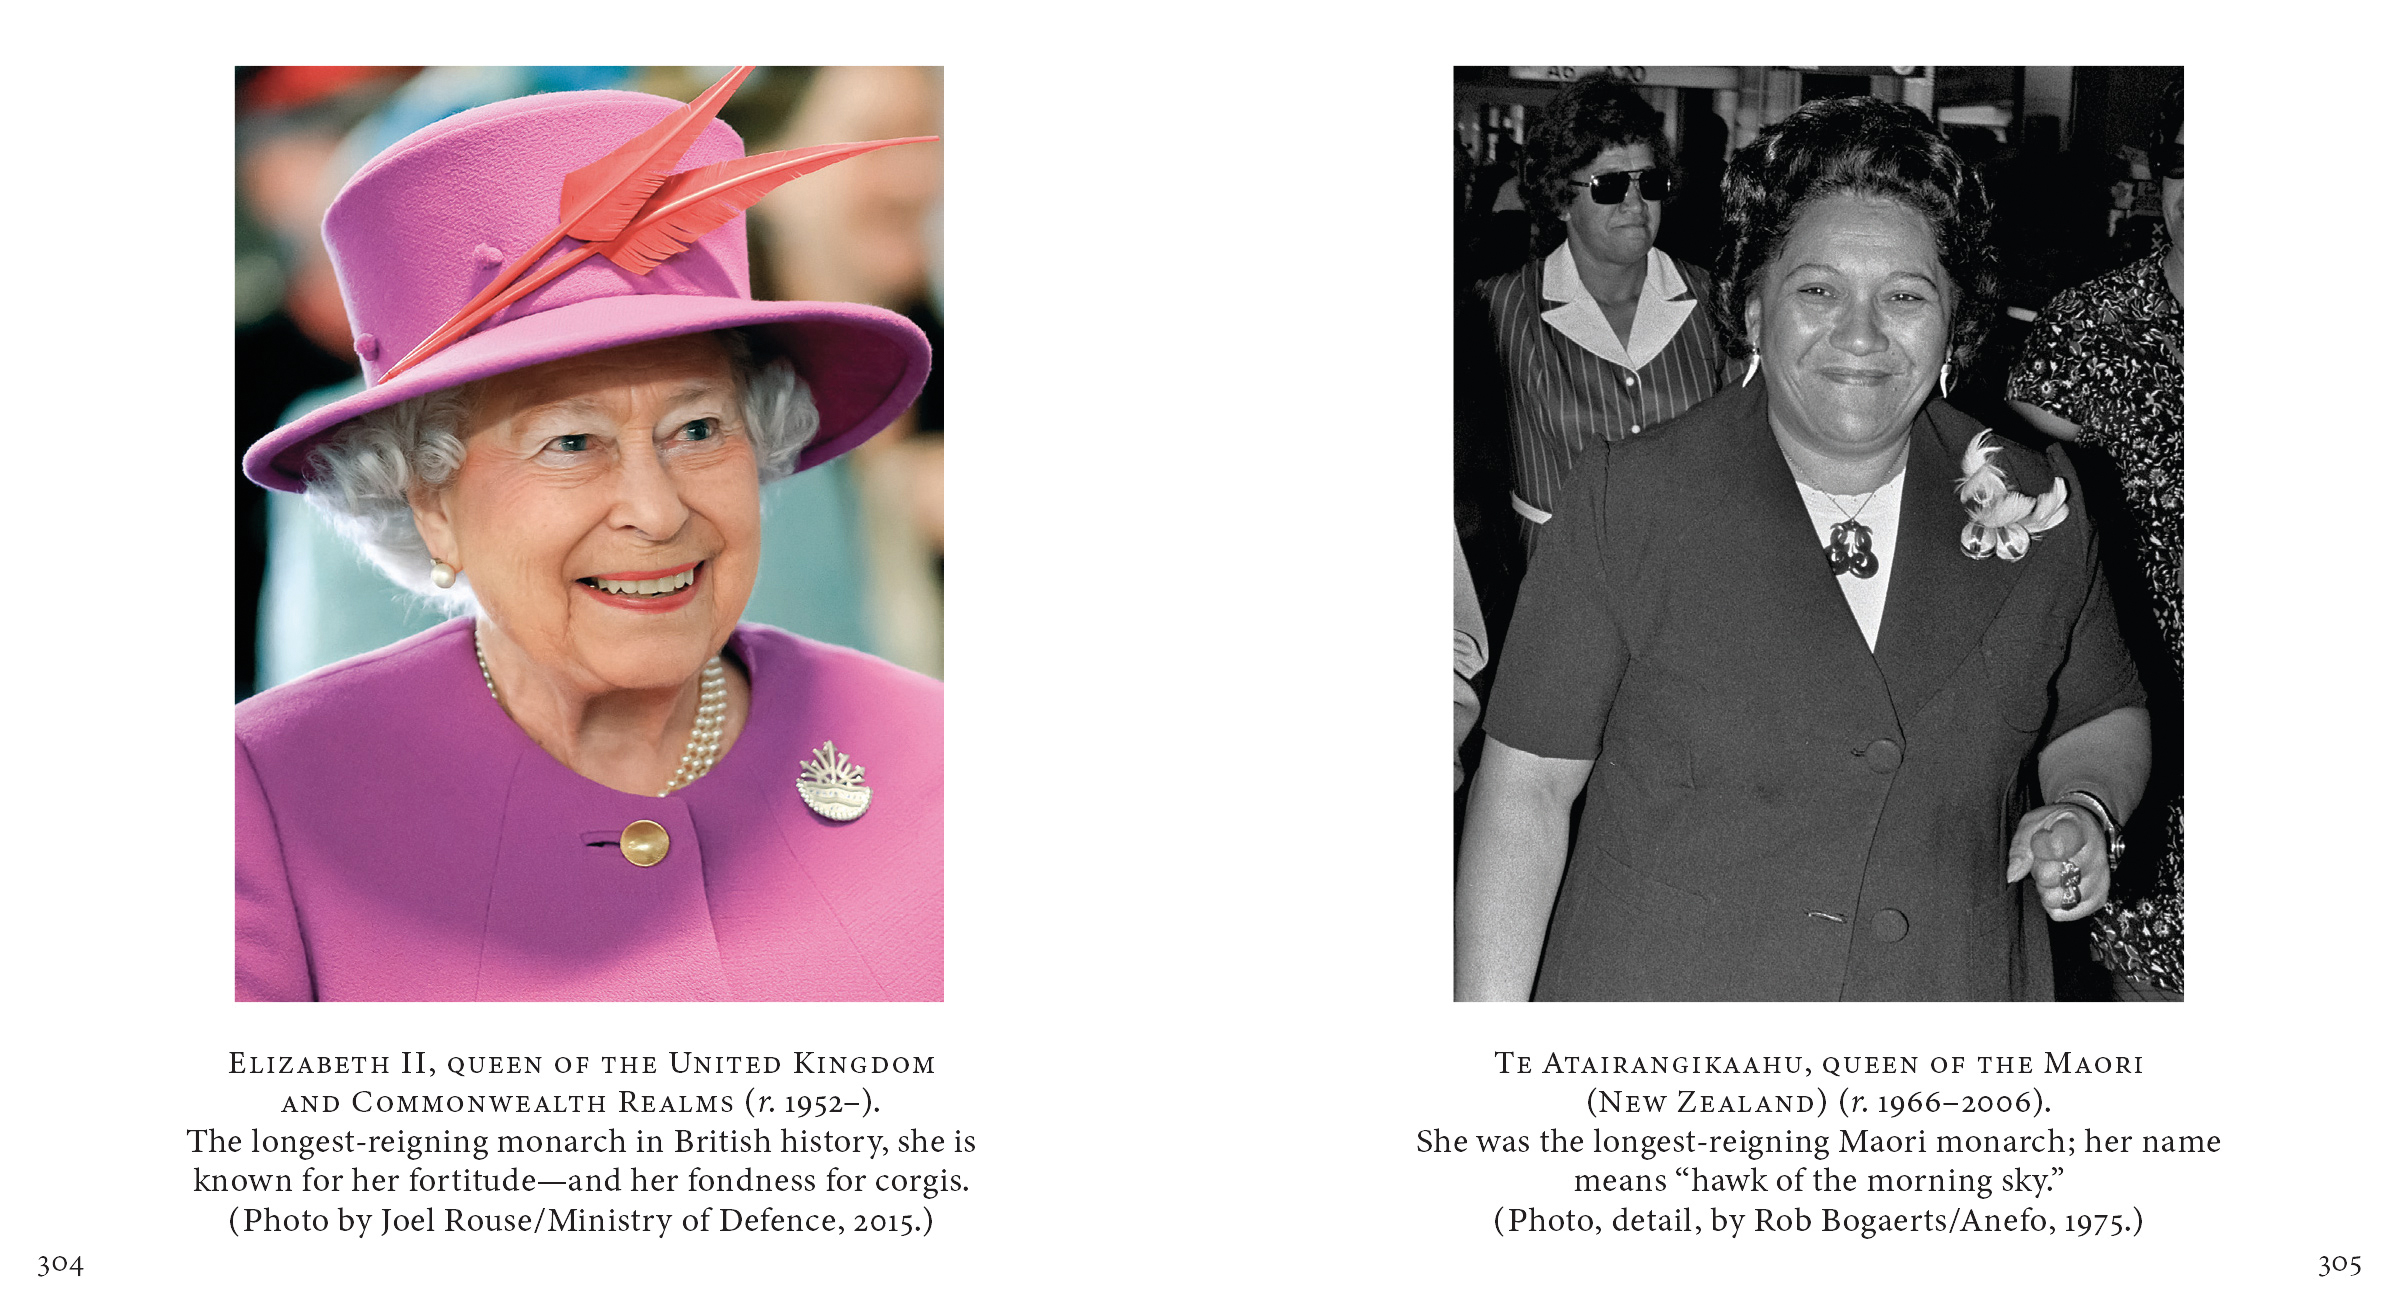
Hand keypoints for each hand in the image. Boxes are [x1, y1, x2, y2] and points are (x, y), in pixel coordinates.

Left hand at [2007, 804, 2109, 920]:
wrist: (2084, 829)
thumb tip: (2013, 875)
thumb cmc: (2055, 827)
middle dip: (2039, 870)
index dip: (2039, 848)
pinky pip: (2066, 912)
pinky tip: (2059, 887)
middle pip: (2051, 876)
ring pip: (2059, 898)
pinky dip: (2056, 904)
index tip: (2040, 840)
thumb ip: (2021, 848)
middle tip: (2046, 859)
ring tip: (2054, 873)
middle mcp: (2095, 856)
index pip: (2057, 847)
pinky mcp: (2098, 898)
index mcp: (2078, 830)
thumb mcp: (2032, 825)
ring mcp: (2099, 879)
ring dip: (2048, 889)